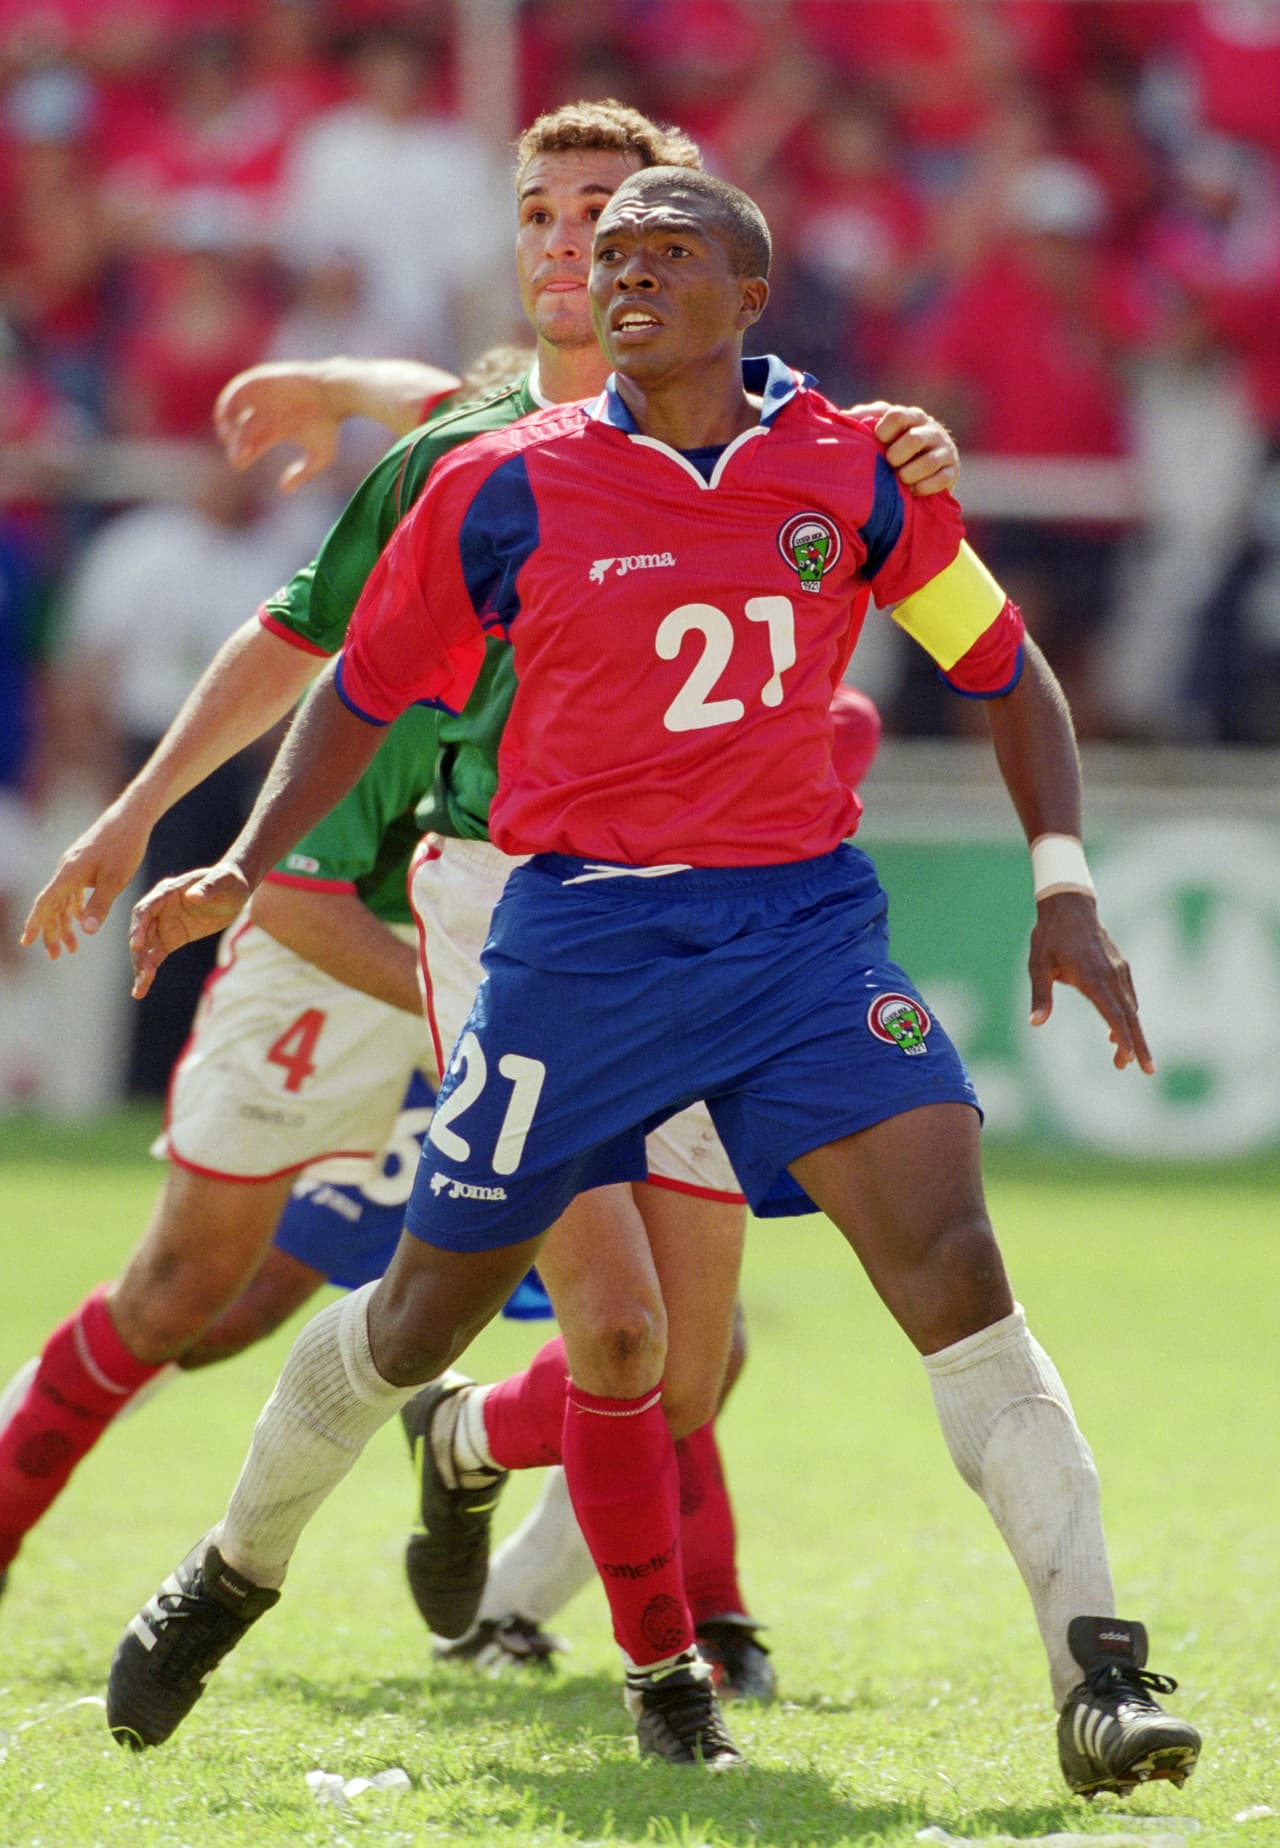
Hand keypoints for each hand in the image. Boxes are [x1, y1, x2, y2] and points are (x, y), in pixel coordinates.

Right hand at [20, 804, 149, 959]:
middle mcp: (65, 869)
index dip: (35, 924)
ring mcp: (73, 866)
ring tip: (71, 948)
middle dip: (51, 932)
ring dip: (64, 924)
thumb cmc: (125, 846)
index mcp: (69, 873)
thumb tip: (85, 930)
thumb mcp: (116, 880)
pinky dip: (73, 908)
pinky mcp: (82, 863)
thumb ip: (100, 905)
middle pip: (51, 906)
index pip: (45, 903)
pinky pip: (71, 890)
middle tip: (55, 956)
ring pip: (62, 900)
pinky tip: (78, 920)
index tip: (27, 942)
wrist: (131, 817)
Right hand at [129, 863, 250, 998]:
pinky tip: (142, 988)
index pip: (145, 910)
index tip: (136, 946)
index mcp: (167, 892)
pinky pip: (155, 956)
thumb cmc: (229, 881)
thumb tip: (193, 896)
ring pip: (145, 948)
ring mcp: (163, 924)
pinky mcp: (172, 939)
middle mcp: (160, 909)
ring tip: (139, 990)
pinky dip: (149, 972)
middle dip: (139, 954)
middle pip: (141, 932)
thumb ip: (208, 888)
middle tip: (142, 974)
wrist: (235, 891)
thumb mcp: (224, 882)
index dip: (138, 928)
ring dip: (141, 968)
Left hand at [214, 363, 339, 493]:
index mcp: (277, 428)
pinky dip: (228, 402)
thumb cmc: (328, 424)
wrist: (334, 393)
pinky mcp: (261, 380)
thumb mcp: (322, 456)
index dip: (244, 455)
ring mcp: (263, 396)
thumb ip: (304, 474)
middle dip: (237, 445)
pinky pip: (237, 389)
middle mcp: (267, 412)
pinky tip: (228, 416)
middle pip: (242, 430)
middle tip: (239, 456)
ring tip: (228, 435)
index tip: (241, 464)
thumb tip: (283, 490)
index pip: (253, 444)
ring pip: (234, 408)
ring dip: (226, 422)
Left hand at [857, 402, 959, 497]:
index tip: (878, 442)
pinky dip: (923, 488)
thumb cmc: (892, 449)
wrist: (923, 473)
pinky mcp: (953, 470)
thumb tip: (839, 416)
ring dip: (909, 475)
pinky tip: (911, 491)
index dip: (883, 431)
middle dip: (896, 456)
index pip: (896, 415)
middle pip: (913, 439)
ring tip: (899, 480)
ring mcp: (944, 450)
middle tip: (890, 465)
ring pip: (928, 462)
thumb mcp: (879, 431)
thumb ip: (863, 421)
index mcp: (911, 416)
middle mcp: (930, 429)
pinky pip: (941, 480)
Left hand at [1027, 891, 1154, 1074]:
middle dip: (1139, 1045)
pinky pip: (1128, 995)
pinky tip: (1119, 1028)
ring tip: (1128, 1059)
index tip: (1130, 1059)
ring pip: (1131, 1007)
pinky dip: (1128, 1015)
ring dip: (1133, 1033)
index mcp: (1091, 977)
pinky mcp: (1121, 966)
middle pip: (1130, 1016)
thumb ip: (1040, 995)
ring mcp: (1119, 969)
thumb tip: (1035, 1023)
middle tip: (1146, 1071)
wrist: (1070, 904)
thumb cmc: (1049, 936)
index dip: (1123, 1039)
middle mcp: (1111, 974)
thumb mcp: (1037, 965)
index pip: (1113, 1014)